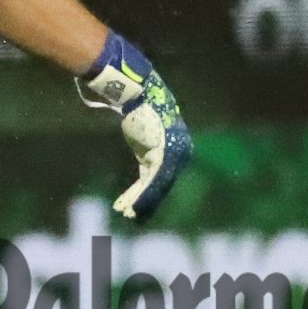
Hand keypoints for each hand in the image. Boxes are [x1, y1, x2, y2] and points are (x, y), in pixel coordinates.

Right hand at [78, 33, 192, 222]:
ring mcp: (173, 155)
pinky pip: (151, 182)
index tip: (137, 205)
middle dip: (146, 202)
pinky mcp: (162, 156)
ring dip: (140, 202)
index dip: (151, 193)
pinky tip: (127, 207)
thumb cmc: (139, 107)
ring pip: (156, 187)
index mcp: (179, 147)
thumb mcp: (146, 130)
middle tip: (133, 216)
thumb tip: (146, 151)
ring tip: (127, 214)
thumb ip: (149, 145)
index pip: (165, 177)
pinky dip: (139, 196)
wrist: (137, 92)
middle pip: (162, 185)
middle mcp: (181, 153)